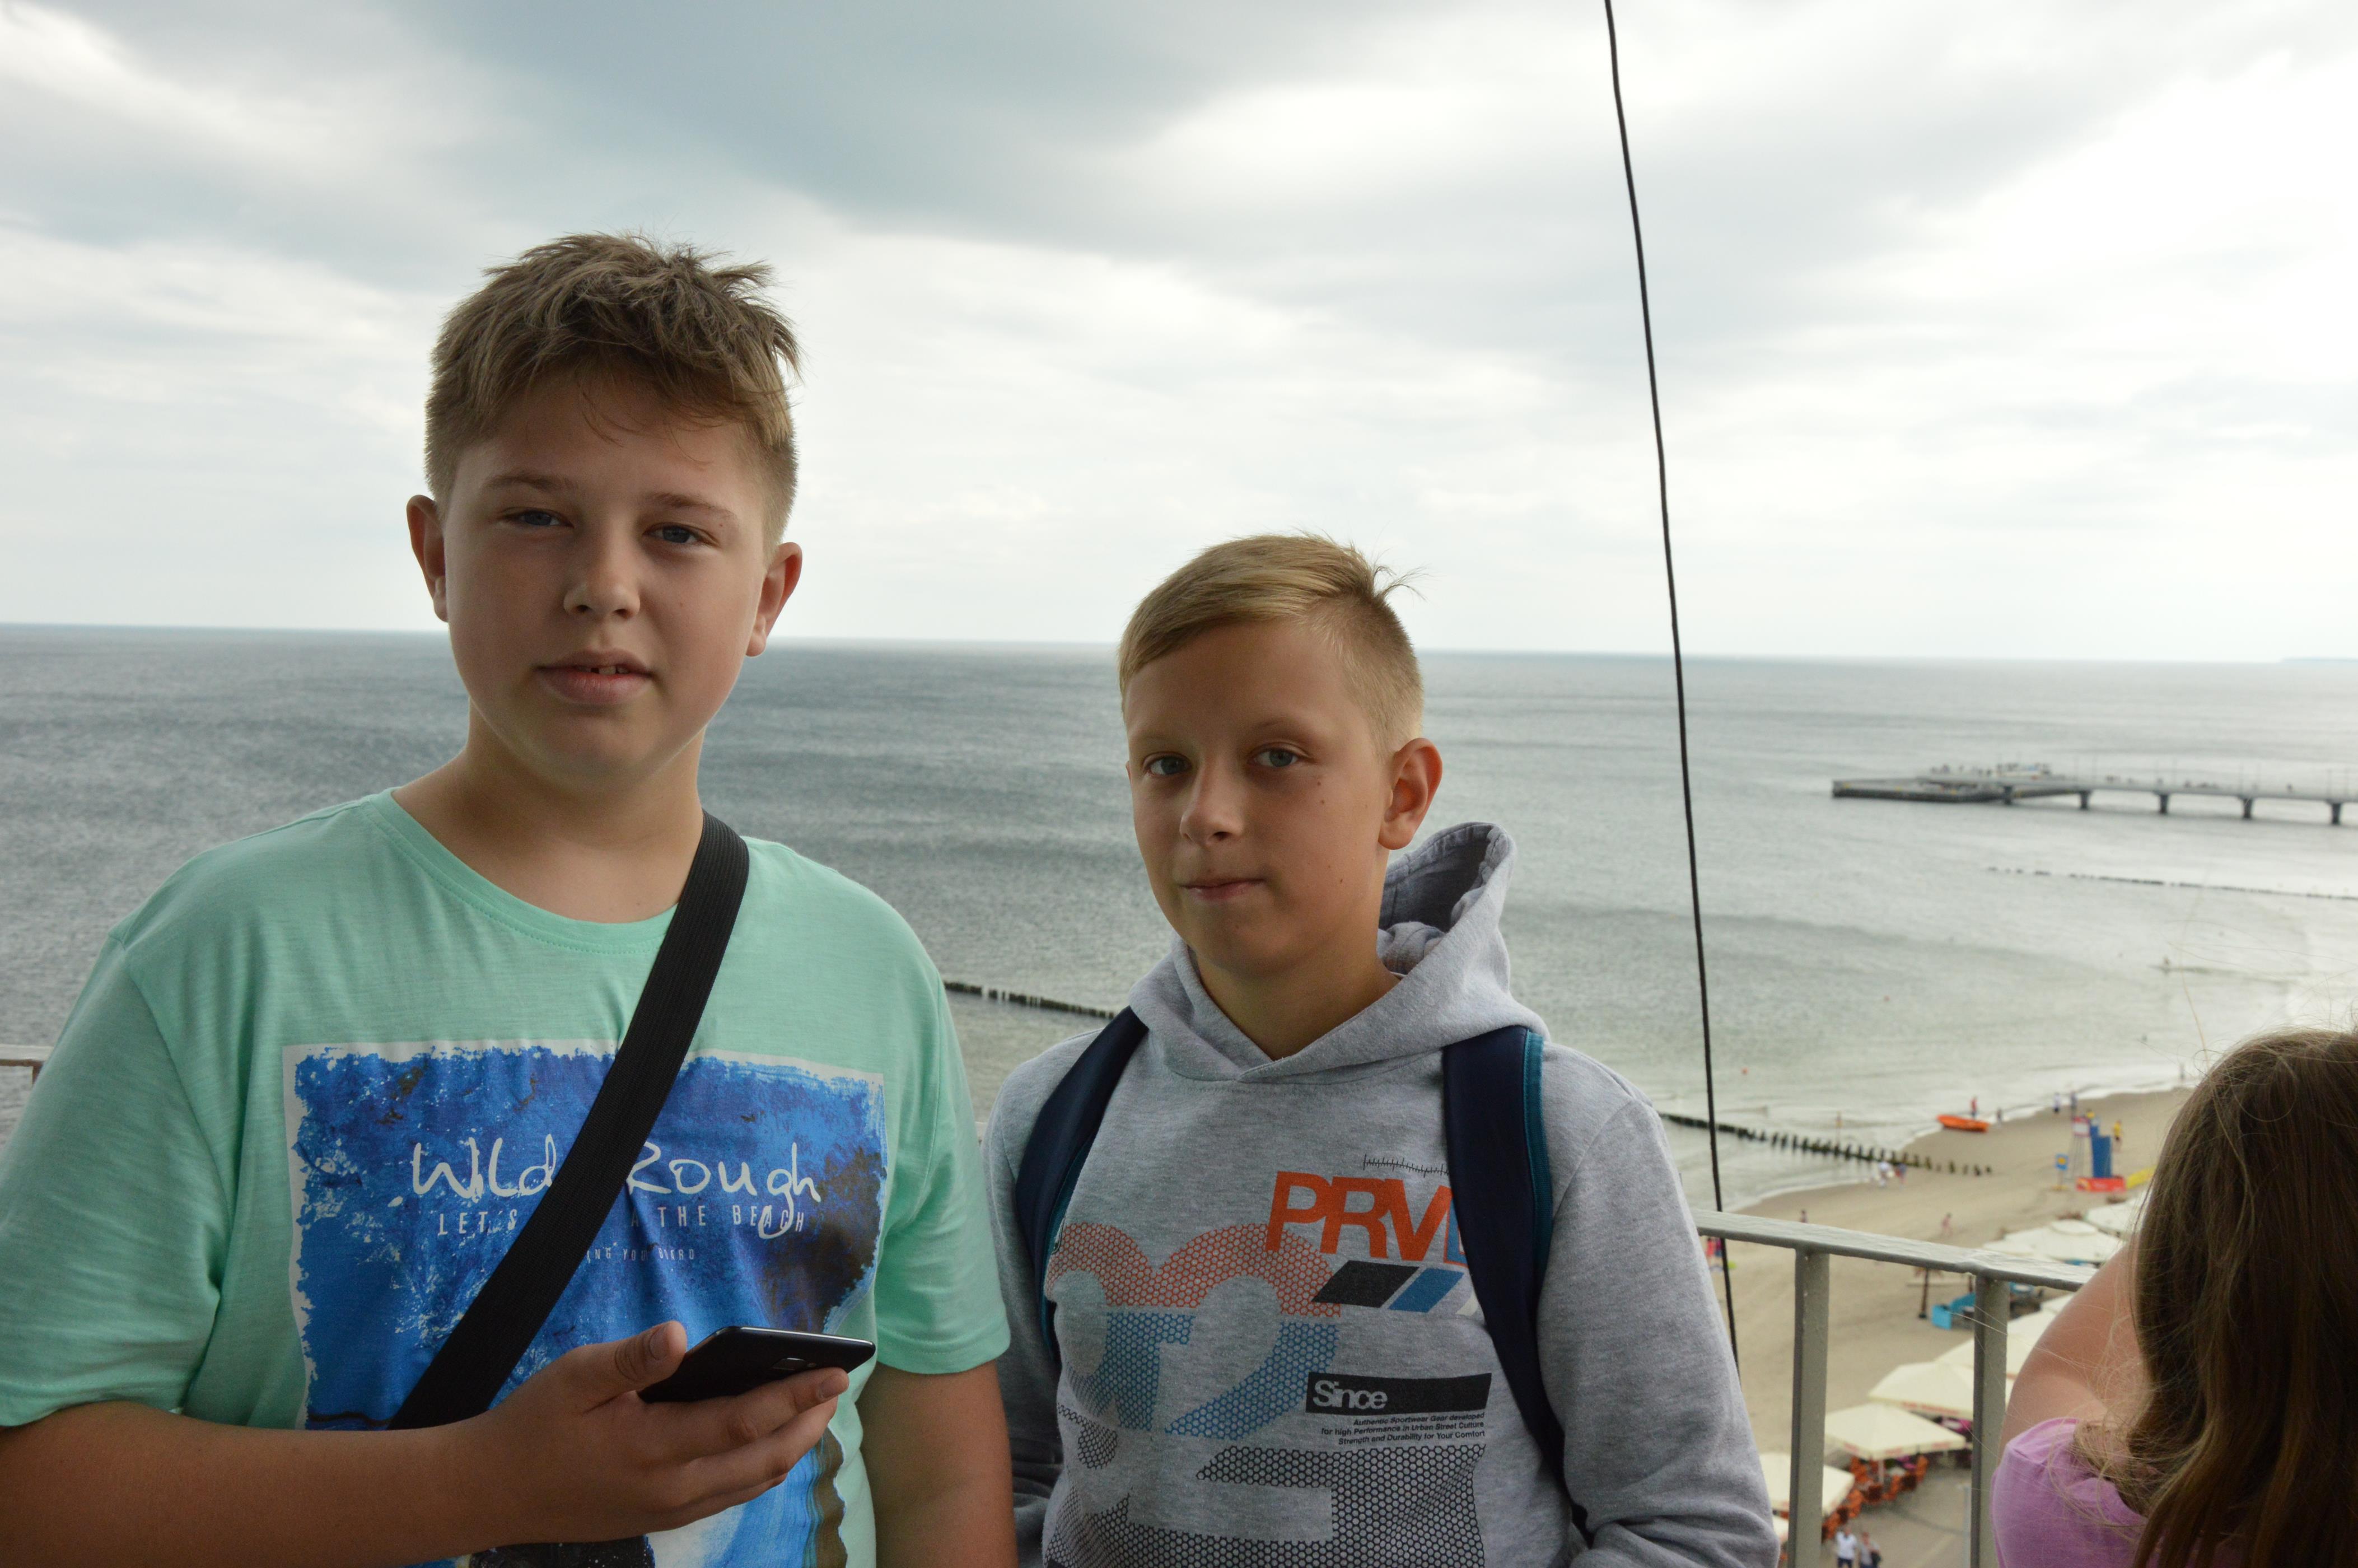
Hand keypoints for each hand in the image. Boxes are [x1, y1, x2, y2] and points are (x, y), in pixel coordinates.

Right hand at [454, 1322, 847, 1545]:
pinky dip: (761, 1469)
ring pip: (752, 1484)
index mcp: (652, 1448)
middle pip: (764, 1460)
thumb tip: (681, 1335)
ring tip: (814, 1410)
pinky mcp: (660, 1518)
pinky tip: (767, 1441)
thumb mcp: (573, 1378)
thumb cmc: (533, 1425)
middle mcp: (671, 1489)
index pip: (744, 1422)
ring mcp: (668, 1510)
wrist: (491, 1493)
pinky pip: (729, 1496)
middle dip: (808, 1423)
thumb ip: (632, 1360)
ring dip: (791, 1448)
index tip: (837, 1373)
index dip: (796, 1397)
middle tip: (837, 1387)